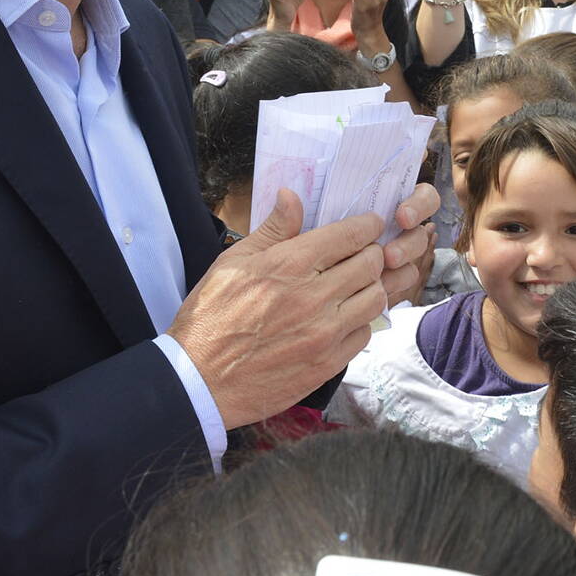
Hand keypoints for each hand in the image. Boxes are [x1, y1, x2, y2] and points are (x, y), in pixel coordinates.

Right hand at [171, 185, 438, 427]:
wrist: (199, 381)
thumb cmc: (211, 317)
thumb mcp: (233, 263)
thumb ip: (272, 229)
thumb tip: (292, 195)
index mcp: (290, 265)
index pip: (351, 235)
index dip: (368, 225)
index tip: (370, 225)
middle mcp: (314, 296)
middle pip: (372, 263)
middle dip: (371, 253)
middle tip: (361, 255)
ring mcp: (324, 332)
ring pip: (376, 298)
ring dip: (370, 287)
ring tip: (354, 287)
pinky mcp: (327, 363)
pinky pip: (364, 334)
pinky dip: (360, 323)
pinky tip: (343, 319)